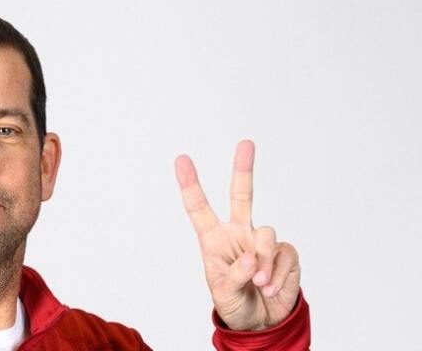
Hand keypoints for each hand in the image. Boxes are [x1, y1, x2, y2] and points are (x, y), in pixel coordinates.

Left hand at [174, 139, 300, 330]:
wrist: (261, 324)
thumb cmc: (234, 303)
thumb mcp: (223, 293)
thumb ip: (234, 275)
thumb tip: (251, 258)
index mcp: (213, 239)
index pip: (199, 208)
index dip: (190, 185)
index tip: (181, 159)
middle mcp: (238, 233)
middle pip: (242, 195)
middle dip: (244, 168)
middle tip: (246, 143)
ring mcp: (262, 241)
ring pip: (266, 233)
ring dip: (263, 261)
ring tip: (259, 284)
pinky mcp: (285, 253)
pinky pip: (284, 254)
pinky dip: (278, 275)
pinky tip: (271, 289)